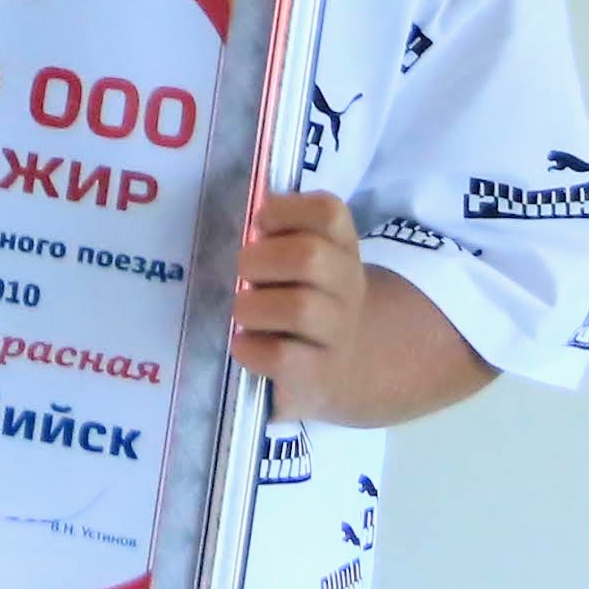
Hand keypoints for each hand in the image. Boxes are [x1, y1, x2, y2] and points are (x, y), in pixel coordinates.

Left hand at [231, 192, 494, 427]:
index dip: (287, 210)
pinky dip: (252, 348)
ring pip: (300, 308)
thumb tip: (241, 227)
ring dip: (254, 307)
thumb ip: (278, 240)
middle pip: (310, 257)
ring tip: (243, 313)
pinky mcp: (319, 378)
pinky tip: (244, 346)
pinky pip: (283, 357)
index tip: (260, 224)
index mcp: (342, 249)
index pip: (329, 212)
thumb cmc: (306, 304)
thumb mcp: (304, 267)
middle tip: (243, 273)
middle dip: (261, 260)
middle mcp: (348, 287)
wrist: (345, 368)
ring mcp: (338, 334)